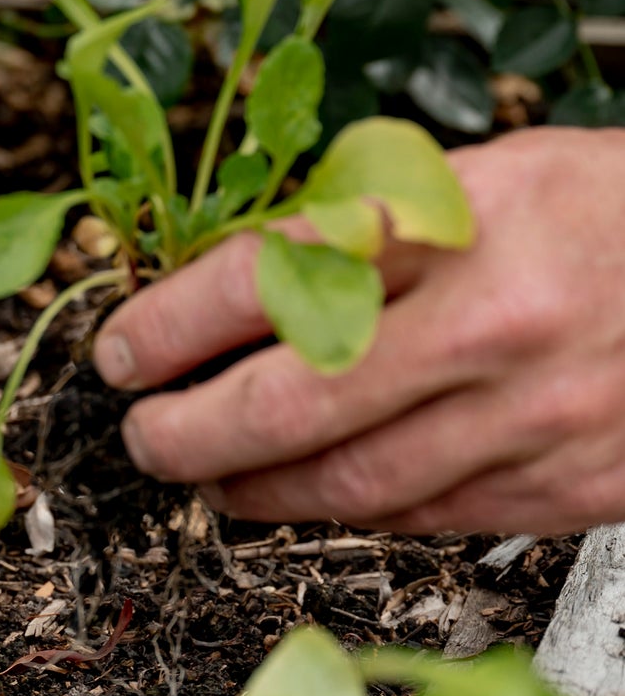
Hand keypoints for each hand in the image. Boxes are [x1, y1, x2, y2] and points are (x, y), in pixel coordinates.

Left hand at [92, 126, 624, 535]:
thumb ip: (362, 236)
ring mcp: (533, 416)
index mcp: (460, 220)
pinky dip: (344, 511)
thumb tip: (230, 293)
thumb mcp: (484, 177)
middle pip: (286, 404)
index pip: (265, 277)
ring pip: (345, 485)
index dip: (166, 325)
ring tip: (207, 476)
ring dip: (250, 491)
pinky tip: (307, 494)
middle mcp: (492, 323)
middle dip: (184, 432)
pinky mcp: (565, 486)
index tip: (120, 351)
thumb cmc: (610, 213)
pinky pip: (419, 518)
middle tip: (142, 436)